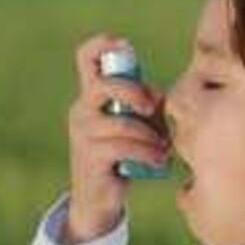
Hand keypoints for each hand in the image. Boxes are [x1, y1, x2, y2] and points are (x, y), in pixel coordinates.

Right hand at [62, 33, 168, 243]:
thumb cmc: (123, 157)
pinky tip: (159, 161)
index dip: (103, 44)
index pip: (85, 56)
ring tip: (163, 148)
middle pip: (104, 85)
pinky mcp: (91, 157)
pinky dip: (148, 153)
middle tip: (153, 108)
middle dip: (134, 92)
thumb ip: (147, 105)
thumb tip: (163, 97)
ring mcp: (83, 134)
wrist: (100, 200)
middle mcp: (82, 110)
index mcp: (92, 96)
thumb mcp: (137, 125)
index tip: (125, 46)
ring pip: (122, 123)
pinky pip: (124, 147)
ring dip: (149, 135)